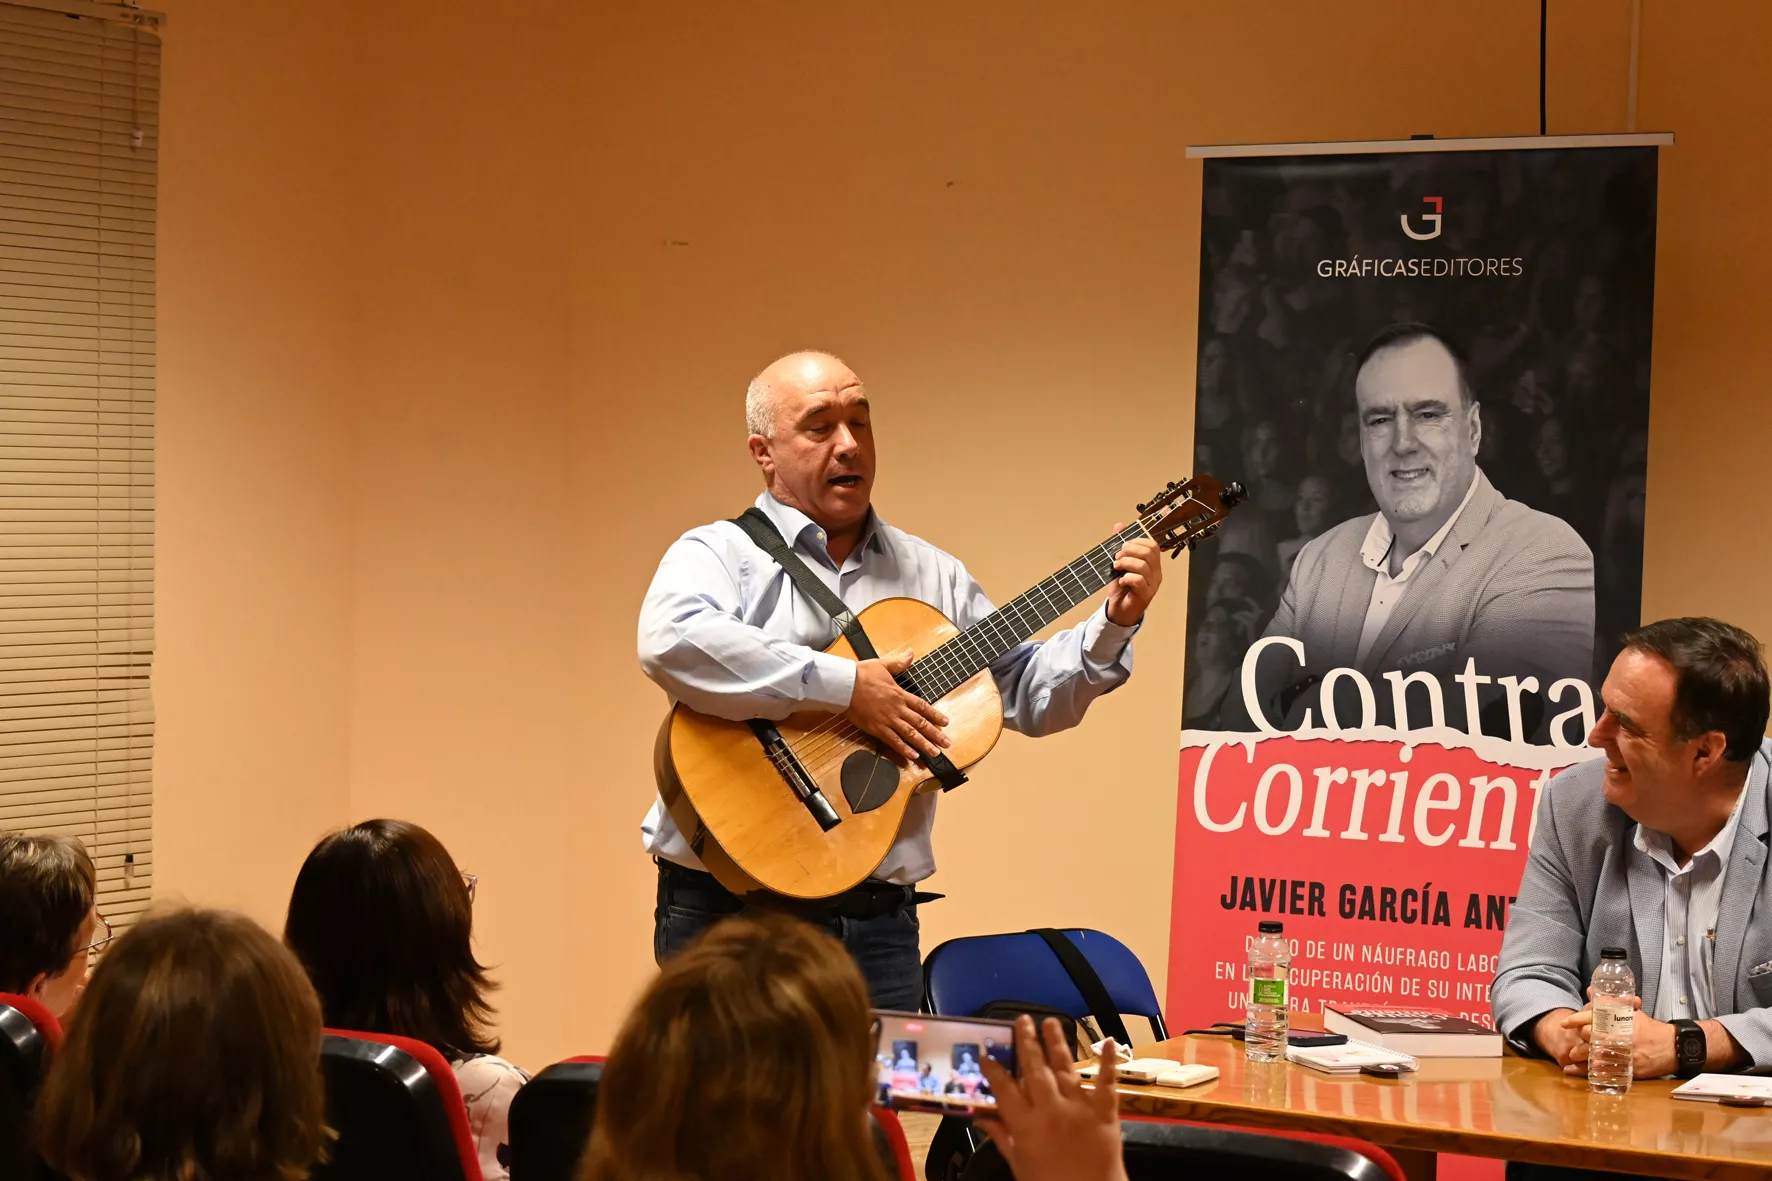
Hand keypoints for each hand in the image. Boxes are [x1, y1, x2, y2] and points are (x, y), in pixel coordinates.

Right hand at [846, 648, 949, 761]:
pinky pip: (893, 741)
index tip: (946, 723)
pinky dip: (903, 749)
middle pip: (920, 723)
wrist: (844, 685)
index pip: (922, 707)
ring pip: (910, 734)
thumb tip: (911, 654)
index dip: (935, 715)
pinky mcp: (877, 729)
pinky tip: (913, 756)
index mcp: (900, 694)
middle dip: (935, 734)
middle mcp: (897, 709)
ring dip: (923, 744)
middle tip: (947, 743)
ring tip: (935, 753)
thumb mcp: (883, 665)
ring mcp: (888, 720)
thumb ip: (899, 663)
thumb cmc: (862, 674)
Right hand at [976, 1016, 1127, 1180]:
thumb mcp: (1018, 1165)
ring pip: (1065, 1069)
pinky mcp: (1104, 1114)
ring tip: (1051, 1022)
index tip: (986, 1054)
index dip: (994, 1069)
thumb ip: (1001, 1137)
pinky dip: (1108, 1063)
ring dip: (1057, 1043)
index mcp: (1025, 1125)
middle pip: (1034, 1069)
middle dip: (1027, 1043)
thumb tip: (981, 1118)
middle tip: (1022, 1020)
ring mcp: (1079, 1109)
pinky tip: (1107, 1042)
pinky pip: (1107, 1084)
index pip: (1004, 1089)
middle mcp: (1050, 1111)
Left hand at [1104, 528, 1162, 626]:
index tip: (1122, 547)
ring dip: (1126, 563)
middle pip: (1149, 552)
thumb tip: (1119, 526)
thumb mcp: (1119, 563)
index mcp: (1152, 563)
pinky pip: (1139, 581)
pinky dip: (1127, 578)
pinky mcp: (1146, 595)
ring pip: (1144, 566)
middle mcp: (1155, 572)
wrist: (1119, 609)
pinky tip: (1121, 580)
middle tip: (1117, 557)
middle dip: (1130, 550)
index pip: (1152, 545)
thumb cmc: (1122, 587)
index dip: (1136, 542)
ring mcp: (1152, 584)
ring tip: (1116, 567)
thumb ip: (1120, 545)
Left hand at [1561, 994, 1675, 1077]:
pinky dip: (1589, 1071)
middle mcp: (1620, 1035)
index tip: (1564, 1023)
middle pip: (1590, 1036)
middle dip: (1578, 1039)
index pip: (1592, 1018)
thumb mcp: (1630, 1012)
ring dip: (1580, 1056)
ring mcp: (1624, 1053)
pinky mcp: (1628, 1068)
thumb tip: (1591, 991)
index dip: (1576, 1020)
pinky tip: (1577, 1071)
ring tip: (1571, 1057)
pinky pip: (1604, 1070)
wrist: (1672, 1047)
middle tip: (1572, 1042)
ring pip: (1595, 1054)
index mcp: (1619, 1020)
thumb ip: (1609, 1003)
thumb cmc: (1649, 1028)